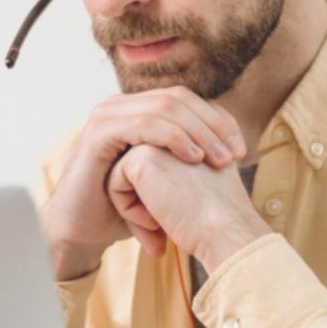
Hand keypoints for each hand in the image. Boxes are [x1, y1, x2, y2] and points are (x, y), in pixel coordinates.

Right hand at [39, 87, 247, 279]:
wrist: (84, 229)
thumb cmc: (127, 207)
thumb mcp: (167, 179)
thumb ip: (192, 158)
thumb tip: (235, 150)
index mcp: (140, 109)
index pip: (189, 100)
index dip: (219, 121)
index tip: (241, 150)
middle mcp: (123, 105)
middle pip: (181, 98)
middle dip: (213, 125)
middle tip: (234, 155)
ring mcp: (109, 114)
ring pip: (166, 107)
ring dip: (199, 132)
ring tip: (219, 160)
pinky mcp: (99, 132)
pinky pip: (145, 124)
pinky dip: (174, 138)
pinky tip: (194, 158)